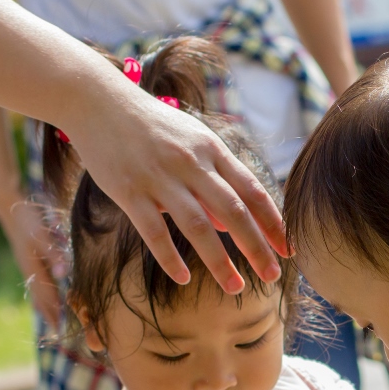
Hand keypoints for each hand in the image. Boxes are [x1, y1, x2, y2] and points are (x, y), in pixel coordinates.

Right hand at [0, 198, 63, 325]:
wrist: (8, 206)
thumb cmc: (27, 219)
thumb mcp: (41, 234)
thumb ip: (53, 253)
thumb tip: (64, 273)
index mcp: (32, 266)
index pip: (45, 294)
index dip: (53, 310)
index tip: (60, 326)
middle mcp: (28, 268)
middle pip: (39, 296)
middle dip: (48, 312)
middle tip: (56, 330)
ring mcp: (26, 263)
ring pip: (36, 289)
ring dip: (44, 304)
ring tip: (50, 318)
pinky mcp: (26, 257)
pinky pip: (34, 281)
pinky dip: (40, 292)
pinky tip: (42, 293)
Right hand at [64, 87, 289, 294]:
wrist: (100, 101)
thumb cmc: (152, 126)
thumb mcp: (191, 143)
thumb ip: (214, 180)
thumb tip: (228, 225)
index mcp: (212, 150)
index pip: (252, 191)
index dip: (273, 223)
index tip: (288, 249)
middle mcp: (191, 164)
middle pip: (234, 211)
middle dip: (257, 247)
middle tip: (273, 277)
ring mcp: (160, 178)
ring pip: (198, 226)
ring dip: (220, 261)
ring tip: (236, 288)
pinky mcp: (129, 191)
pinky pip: (154, 232)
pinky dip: (170, 258)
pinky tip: (183, 279)